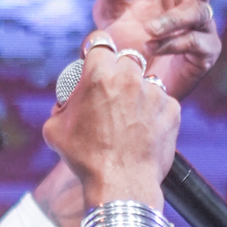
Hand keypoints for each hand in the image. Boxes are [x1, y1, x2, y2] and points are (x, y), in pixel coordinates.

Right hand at [42, 41, 179, 211]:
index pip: (99, 41)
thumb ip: (61, 105)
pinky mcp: (173, 109)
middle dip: (118, 72)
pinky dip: (153, 112)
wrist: (121, 185)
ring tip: (127, 119)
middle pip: (125, 59)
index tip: (94, 61)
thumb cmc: (84, 159)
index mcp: (99, 74)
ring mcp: (155, 92)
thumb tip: (67, 101)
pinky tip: (142, 131)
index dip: (95, 50)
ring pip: (146, 81)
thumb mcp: (54, 129)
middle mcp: (129, 77)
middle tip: (110, 95)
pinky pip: (162, 101)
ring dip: (137, 93)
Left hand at [89, 0, 226, 99]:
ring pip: (198, 13)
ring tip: (150, 31)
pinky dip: (173, 43)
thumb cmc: (122, 42)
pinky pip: (195, 42)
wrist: (126, 82)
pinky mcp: (206, 53)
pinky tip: (155, 49)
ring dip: (174, 20)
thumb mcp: (110, 11)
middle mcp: (192, 1)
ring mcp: (203, 27)